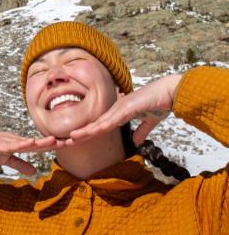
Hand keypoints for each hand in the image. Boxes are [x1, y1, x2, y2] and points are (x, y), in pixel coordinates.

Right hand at [0, 130, 63, 174]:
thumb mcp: (6, 159)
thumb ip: (20, 164)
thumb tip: (35, 172)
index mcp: (19, 143)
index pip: (40, 146)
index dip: (53, 146)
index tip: (69, 145)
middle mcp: (15, 140)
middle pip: (37, 142)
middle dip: (53, 142)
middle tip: (70, 141)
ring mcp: (6, 141)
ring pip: (26, 142)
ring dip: (40, 141)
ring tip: (55, 140)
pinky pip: (10, 145)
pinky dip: (20, 144)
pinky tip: (30, 143)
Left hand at [66, 74, 182, 146]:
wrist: (170, 92)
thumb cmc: (160, 104)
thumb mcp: (149, 122)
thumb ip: (141, 131)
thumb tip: (136, 142)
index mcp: (120, 112)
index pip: (100, 125)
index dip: (88, 133)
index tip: (76, 141)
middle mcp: (117, 109)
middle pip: (95, 124)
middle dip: (81, 133)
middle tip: (65, 142)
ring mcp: (121, 107)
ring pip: (100, 122)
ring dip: (86, 131)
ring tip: (71, 138)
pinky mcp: (128, 107)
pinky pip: (112, 119)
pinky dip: (101, 126)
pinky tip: (92, 132)